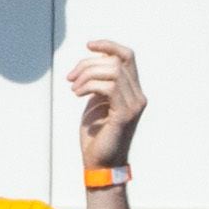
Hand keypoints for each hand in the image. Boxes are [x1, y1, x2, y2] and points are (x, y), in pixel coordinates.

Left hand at [71, 38, 146, 167]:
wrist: (101, 163)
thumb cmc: (97, 136)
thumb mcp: (97, 102)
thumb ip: (99, 84)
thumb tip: (92, 63)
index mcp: (132, 91)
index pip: (127, 57)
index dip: (109, 45)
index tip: (89, 45)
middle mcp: (138, 96)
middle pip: (116, 62)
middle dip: (88, 64)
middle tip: (71, 78)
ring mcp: (134, 105)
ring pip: (112, 71)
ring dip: (86, 75)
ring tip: (74, 88)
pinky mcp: (124, 114)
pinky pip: (108, 87)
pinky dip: (88, 85)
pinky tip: (78, 94)